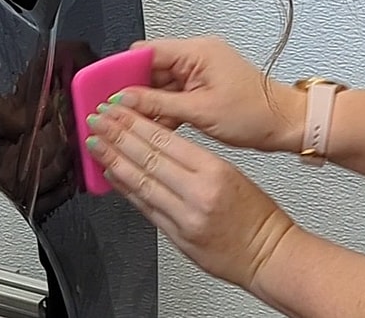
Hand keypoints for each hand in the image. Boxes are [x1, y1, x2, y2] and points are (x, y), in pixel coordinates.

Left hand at [85, 102, 294, 288]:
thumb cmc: (257, 216)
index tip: (117, 109)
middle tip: (97, 120)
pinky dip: (125, 189)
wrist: (269, 255)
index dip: (135, 122)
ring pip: (141, 181)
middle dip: (117, 135)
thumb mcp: (232, 174)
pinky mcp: (176, 237)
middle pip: (148, 157)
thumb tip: (157, 144)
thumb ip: (194, 160)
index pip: (165, 139)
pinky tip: (111, 174)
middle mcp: (198, 192)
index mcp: (215, 170)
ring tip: (95, 143)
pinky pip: (144, 207)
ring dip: (113, 160)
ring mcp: (185, 216)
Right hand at [116, 36, 304, 152]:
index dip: (121, 69)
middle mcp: (197, 55)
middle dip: (131, 89)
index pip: (146, 51)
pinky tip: (154, 126)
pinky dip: (162, 109)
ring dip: (147, 103)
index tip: (104, 86)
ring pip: (159, 83)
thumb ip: (158, 104)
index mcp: (197, 51)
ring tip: (132, 122)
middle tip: (114, 110)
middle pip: (149, 67)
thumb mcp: (200, 111)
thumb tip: (125, 100)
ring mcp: (200, 71)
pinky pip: (172, 93)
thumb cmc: (256, 113)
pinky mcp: (203, 86)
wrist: (286, 124)